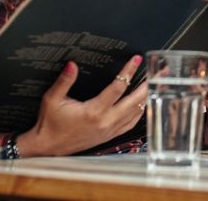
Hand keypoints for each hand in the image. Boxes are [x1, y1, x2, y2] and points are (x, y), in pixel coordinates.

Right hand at [16, 55, 146, 156]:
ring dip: (145, 98)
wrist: (48, 146)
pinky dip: (139, 113)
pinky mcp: (109, 136)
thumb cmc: (50, 123)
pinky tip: (143, 104)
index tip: (136, 59)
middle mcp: (105, 121)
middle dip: (147, 85)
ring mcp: (109, 130)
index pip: (117, 88)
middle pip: (134, 101)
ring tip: (155, 85)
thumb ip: (64, 81)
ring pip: (135, 113)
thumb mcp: (52, 99)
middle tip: (159, 72)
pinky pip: (130, 124)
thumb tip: (72, 64)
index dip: (128, 72)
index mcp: (93, 111)